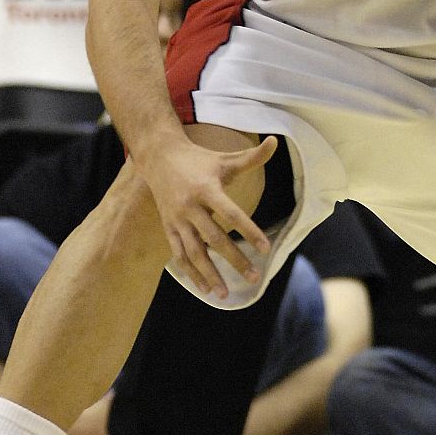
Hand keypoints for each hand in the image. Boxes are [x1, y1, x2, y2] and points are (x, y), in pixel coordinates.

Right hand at [136, 135, 277, 298]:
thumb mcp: (225, 158)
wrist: (159, 157)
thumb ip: (253, 157)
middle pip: (214, 238)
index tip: (266, 248)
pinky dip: (190, 273)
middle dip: (234, 260)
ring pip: (194, 252)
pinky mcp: (168, 227)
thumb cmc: (199, 159)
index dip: (249, 231)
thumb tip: (276, 140)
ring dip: (209, 274)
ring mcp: (177, 219)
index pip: (232, 214)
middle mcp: (190, 206)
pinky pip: (179, 254)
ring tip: (226, 295)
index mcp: (207, 189)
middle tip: (254, 277)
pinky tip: (205, 289)